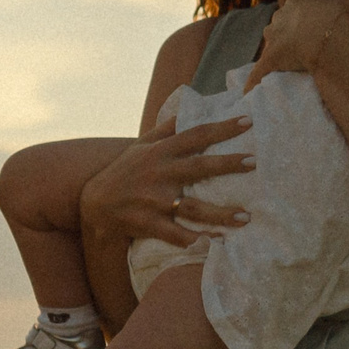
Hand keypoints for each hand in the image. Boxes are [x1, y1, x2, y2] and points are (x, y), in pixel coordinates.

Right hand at [81, 113, 254, 247]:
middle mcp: (160, 173)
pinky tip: (215, 243)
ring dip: (220, 214)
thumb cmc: (124, 171)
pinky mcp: (148, 223)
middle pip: (198, 167)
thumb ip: (166, 129)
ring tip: (246, 217)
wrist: (93, 202)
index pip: (196, 135)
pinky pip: (175, 234)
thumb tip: (189, 106)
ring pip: (192, 207)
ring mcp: (154, 200)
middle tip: (254, 163)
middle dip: (227, 164)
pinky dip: (194, 240)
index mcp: (161, 152)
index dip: (222, 128)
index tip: (248, 122)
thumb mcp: (141, 145)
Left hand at [245, 0, 348, 91]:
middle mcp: (280, 16)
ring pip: (272, 44)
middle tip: (306, 47)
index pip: (296, 9)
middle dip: (290, 35)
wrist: (332, 37)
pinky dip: (255, 81)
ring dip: (277, 52)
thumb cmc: (339, 15)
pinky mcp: (271, 59)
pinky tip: (250, 92)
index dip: (307, 20)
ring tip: (291, 64)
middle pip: (282, 25)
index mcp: (295, 1)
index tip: (317, 29)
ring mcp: (274, 38)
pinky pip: (260, 72)